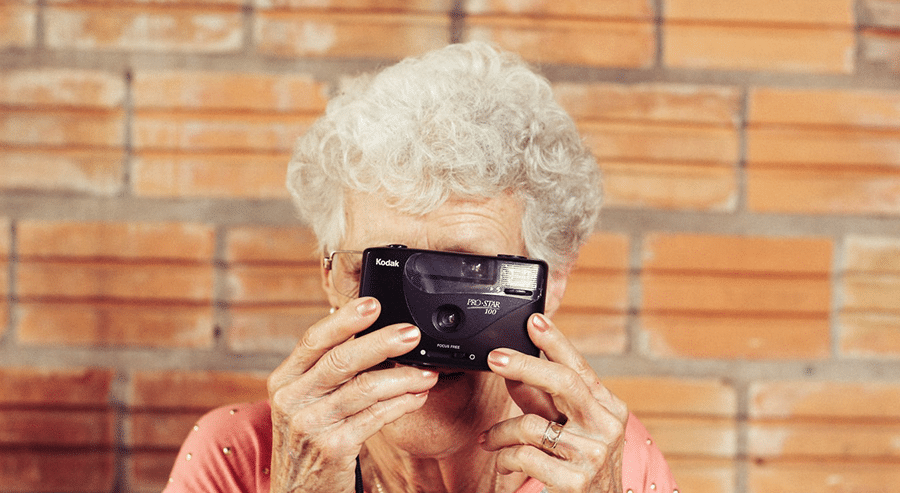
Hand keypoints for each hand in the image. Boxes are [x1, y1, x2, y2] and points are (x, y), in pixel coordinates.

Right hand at [267, 297, 438, 492]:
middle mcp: (291, 400)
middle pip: (341, 360)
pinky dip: (401, 404)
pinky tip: (417, 397)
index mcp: (284, 381)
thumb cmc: (308, 441)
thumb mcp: (306, 402)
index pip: (313, 340)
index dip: (344, 319)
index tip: (373, 303)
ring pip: (364, 389)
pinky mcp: (332, 448)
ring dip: (403, 378)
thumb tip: (373, 335)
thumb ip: (329, 372)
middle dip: (382, 343)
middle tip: (412, 333)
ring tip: (427, 371)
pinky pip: (375, 418)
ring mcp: (310, 425)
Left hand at [480, 313, 628, 492]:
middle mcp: (607, 428)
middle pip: (563, 382)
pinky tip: (504, 462)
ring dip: (500, 432)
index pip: (580, 368)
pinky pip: (524, 455)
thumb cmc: (578, 470)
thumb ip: (544, 402)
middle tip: (495, 358)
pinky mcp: (575, 480)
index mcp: (609, 409)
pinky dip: (505, 457)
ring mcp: (594, 455)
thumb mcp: (567, 430)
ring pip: (531, 425)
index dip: (556, 342)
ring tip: (490, 440)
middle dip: (525, 365)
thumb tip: (514, 371)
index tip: (534, 320)